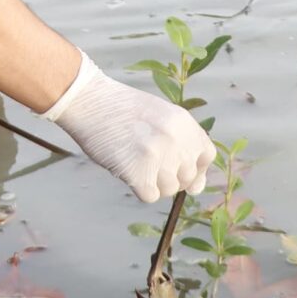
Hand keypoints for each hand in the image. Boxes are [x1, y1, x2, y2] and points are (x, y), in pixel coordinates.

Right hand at [39, 54, 214, 201]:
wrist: (89, 101)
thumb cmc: (122, 109)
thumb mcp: (161, 115)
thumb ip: (182, 143)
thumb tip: (197, 187)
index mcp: (184, 122)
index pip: (206, 156)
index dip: (196, 167)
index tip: (180, 168)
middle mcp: (175, 139)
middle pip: (187, 177)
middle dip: (171, 177)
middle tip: (149, 163)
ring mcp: (157, 156)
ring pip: (169, 190)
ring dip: (154, 183)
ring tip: (136, 164)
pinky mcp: (138, 172)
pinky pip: (150, 196)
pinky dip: (139, 189)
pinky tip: (127, 170)